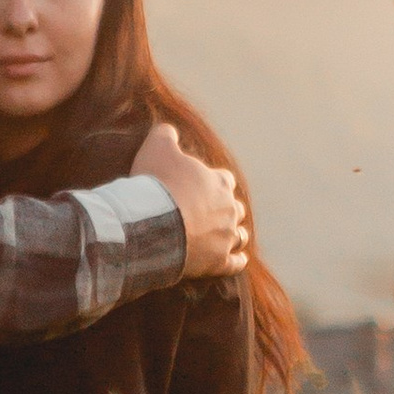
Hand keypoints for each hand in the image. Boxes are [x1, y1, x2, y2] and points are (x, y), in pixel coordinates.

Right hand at [134, 122, 248, 281]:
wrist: (153, 224)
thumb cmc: (156, 184)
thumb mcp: (156, 148)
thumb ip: (165, 135)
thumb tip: (168, 129)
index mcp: (218, 182)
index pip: (224, 180)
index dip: (215, 183)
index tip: (204, 187)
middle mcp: (228, 209)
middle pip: (236, 208)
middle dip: (227, 210)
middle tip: (213, 214)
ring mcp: (225, 237)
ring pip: (240, 235)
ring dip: (234, 234)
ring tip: (225, 236)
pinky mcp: (218, 262)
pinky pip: (235, 263)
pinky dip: (237, 261)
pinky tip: (237, 260)